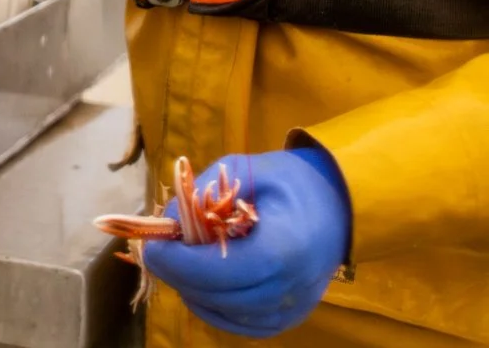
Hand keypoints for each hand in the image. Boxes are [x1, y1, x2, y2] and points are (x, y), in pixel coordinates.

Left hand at [142, 147, 351, 337]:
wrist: (340, 204)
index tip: (153, 245)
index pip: (223, 269)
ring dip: (193, 291)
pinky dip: (214, 309)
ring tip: (180, 262)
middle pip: (220, 296)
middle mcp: (291, 286)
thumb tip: (167, 222)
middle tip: (158, 251)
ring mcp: (293, 307)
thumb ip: (202, 192)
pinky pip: (242, 325)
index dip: (181, 263)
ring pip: (227, 314)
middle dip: (179, 275)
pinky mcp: (290, 317)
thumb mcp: (243, 169)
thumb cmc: (290, 182)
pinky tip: (201, 285)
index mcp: (284, 246)